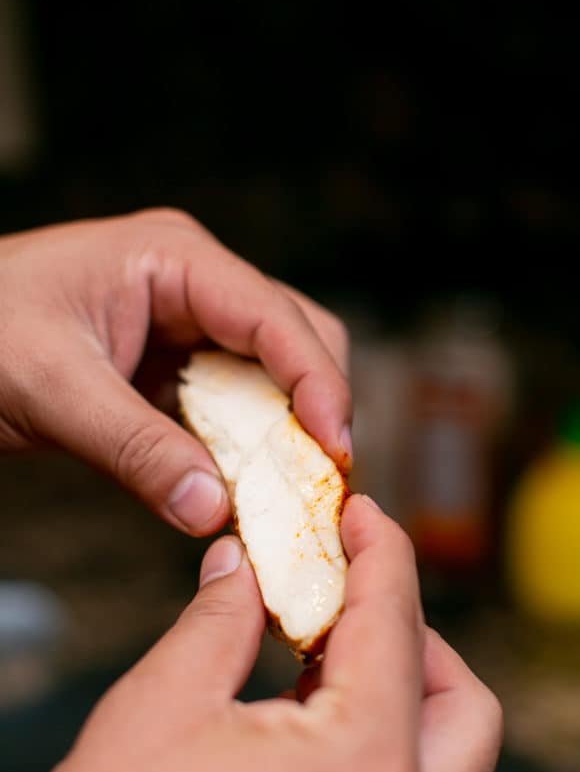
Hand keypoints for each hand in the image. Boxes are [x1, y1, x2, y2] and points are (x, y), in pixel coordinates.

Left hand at [0, 208, 350, 532]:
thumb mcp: (52, 391)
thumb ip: (136, 450)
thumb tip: (215, 512)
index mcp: (174, 260)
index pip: (275, 317)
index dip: (318, 384)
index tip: (335, 453)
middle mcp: (195, 283)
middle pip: (299, 337)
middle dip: (317, 408)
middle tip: (320, 483)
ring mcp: (189, 323)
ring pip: (278, 373)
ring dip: (289, 431)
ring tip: (291, 491)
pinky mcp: (175, 365)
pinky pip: (237, 404)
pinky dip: (251, 446)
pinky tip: (247, 486)